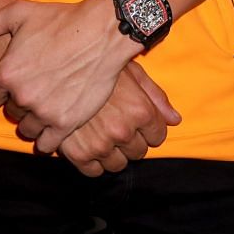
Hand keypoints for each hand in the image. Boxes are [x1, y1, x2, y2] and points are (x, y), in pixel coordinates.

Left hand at [0, 0, 137, 153]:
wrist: (101, 33)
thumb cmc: (60, 20)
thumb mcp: (18, 14)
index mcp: (7, 73)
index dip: (1, 90)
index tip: (13, 84)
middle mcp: (22, 96)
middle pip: (11, 112)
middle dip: (20, 103)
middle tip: (35, 90)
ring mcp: (44, 112)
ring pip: (27, 129)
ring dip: (33, 120)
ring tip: (46, 106)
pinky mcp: (66, 123)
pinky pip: (47, 144)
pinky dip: (48, 138)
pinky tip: (55, 125)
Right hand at [58, 62, 182, 176]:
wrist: (58, 63)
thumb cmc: (98, 63)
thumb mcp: (132, 71)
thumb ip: (155, 97)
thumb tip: (175, 120)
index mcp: (140, 110)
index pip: (157, 136)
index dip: (147, 127)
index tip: (133, 118)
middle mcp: (123, 130)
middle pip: (138, 152)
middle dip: (130, 140)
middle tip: (113, 122)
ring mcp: (100, 144)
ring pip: (117, 164)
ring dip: (111, 152)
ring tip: (99, 131)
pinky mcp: (78, 153)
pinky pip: (94, 171)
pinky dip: (91, 161)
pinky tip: (86, 142)